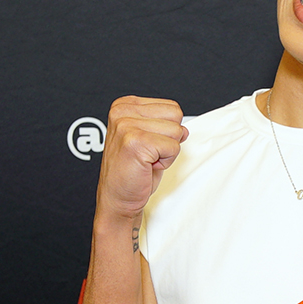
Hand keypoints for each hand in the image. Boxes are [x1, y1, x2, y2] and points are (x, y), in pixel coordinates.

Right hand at [95, 96, 186, 220]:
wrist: (118, 198)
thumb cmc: (131, 171)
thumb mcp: (150, 140)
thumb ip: (166, 127)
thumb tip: (184, 129)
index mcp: (125, 105)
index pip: (171, 107)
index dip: (166, 130)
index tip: (147, 144)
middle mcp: (122, 112)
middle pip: (175, 115)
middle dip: (168, 139)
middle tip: (148, 154)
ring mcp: (126, 125)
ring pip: (176, 131)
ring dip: (166, 151)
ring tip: (146, 160)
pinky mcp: (135, 141)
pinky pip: (173, 147)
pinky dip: (166, 162)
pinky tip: (147, 166)